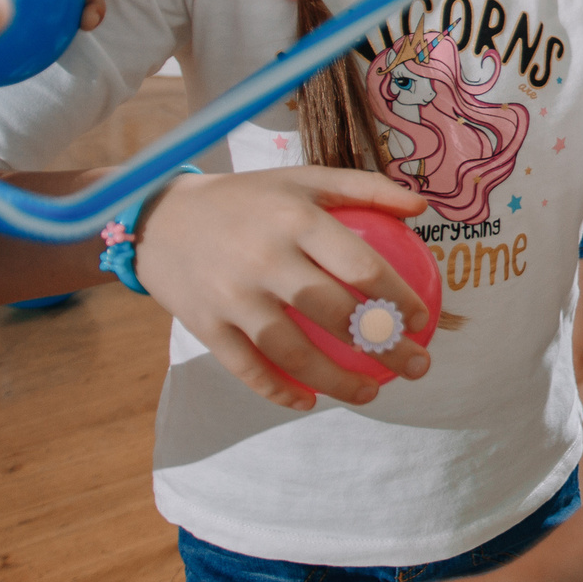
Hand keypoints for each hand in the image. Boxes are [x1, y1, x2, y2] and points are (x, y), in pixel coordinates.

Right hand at [133, 167, 434, 409]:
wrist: (160, 218)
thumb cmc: (249, 200)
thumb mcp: (304, 179)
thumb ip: (365, 188)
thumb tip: (422, 209)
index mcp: (295, 219)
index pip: (360, 265)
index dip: (397, 297)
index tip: (420, 318)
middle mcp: (265, 258)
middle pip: (334, 314)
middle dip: (384, 346)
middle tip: (416, 365)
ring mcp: (232, 296)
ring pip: (293, 352)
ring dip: (337, 382)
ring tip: (371, 393)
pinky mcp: (205, 324)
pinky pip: (248, 369)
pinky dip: (279, 392)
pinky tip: (309, 402)